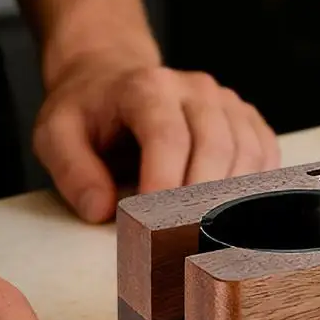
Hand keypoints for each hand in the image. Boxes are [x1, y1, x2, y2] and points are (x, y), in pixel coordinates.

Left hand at [33, 55, 278, 222]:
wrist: (112, 77)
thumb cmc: (87, 110)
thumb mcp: (56, 133)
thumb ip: (72, 171)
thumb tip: (101, 210)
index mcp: (147, 87)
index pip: (167, 136)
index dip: (166, 184)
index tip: (156, 227)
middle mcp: (194, 87)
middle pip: (215, 145)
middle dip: (202, 200)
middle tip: (183, 242)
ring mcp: (224, 100)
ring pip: (246, 150)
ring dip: (231, 198)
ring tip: (205, 234)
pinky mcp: (244, 116)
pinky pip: (264, 151)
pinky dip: (256, 185)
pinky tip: (233, 212)